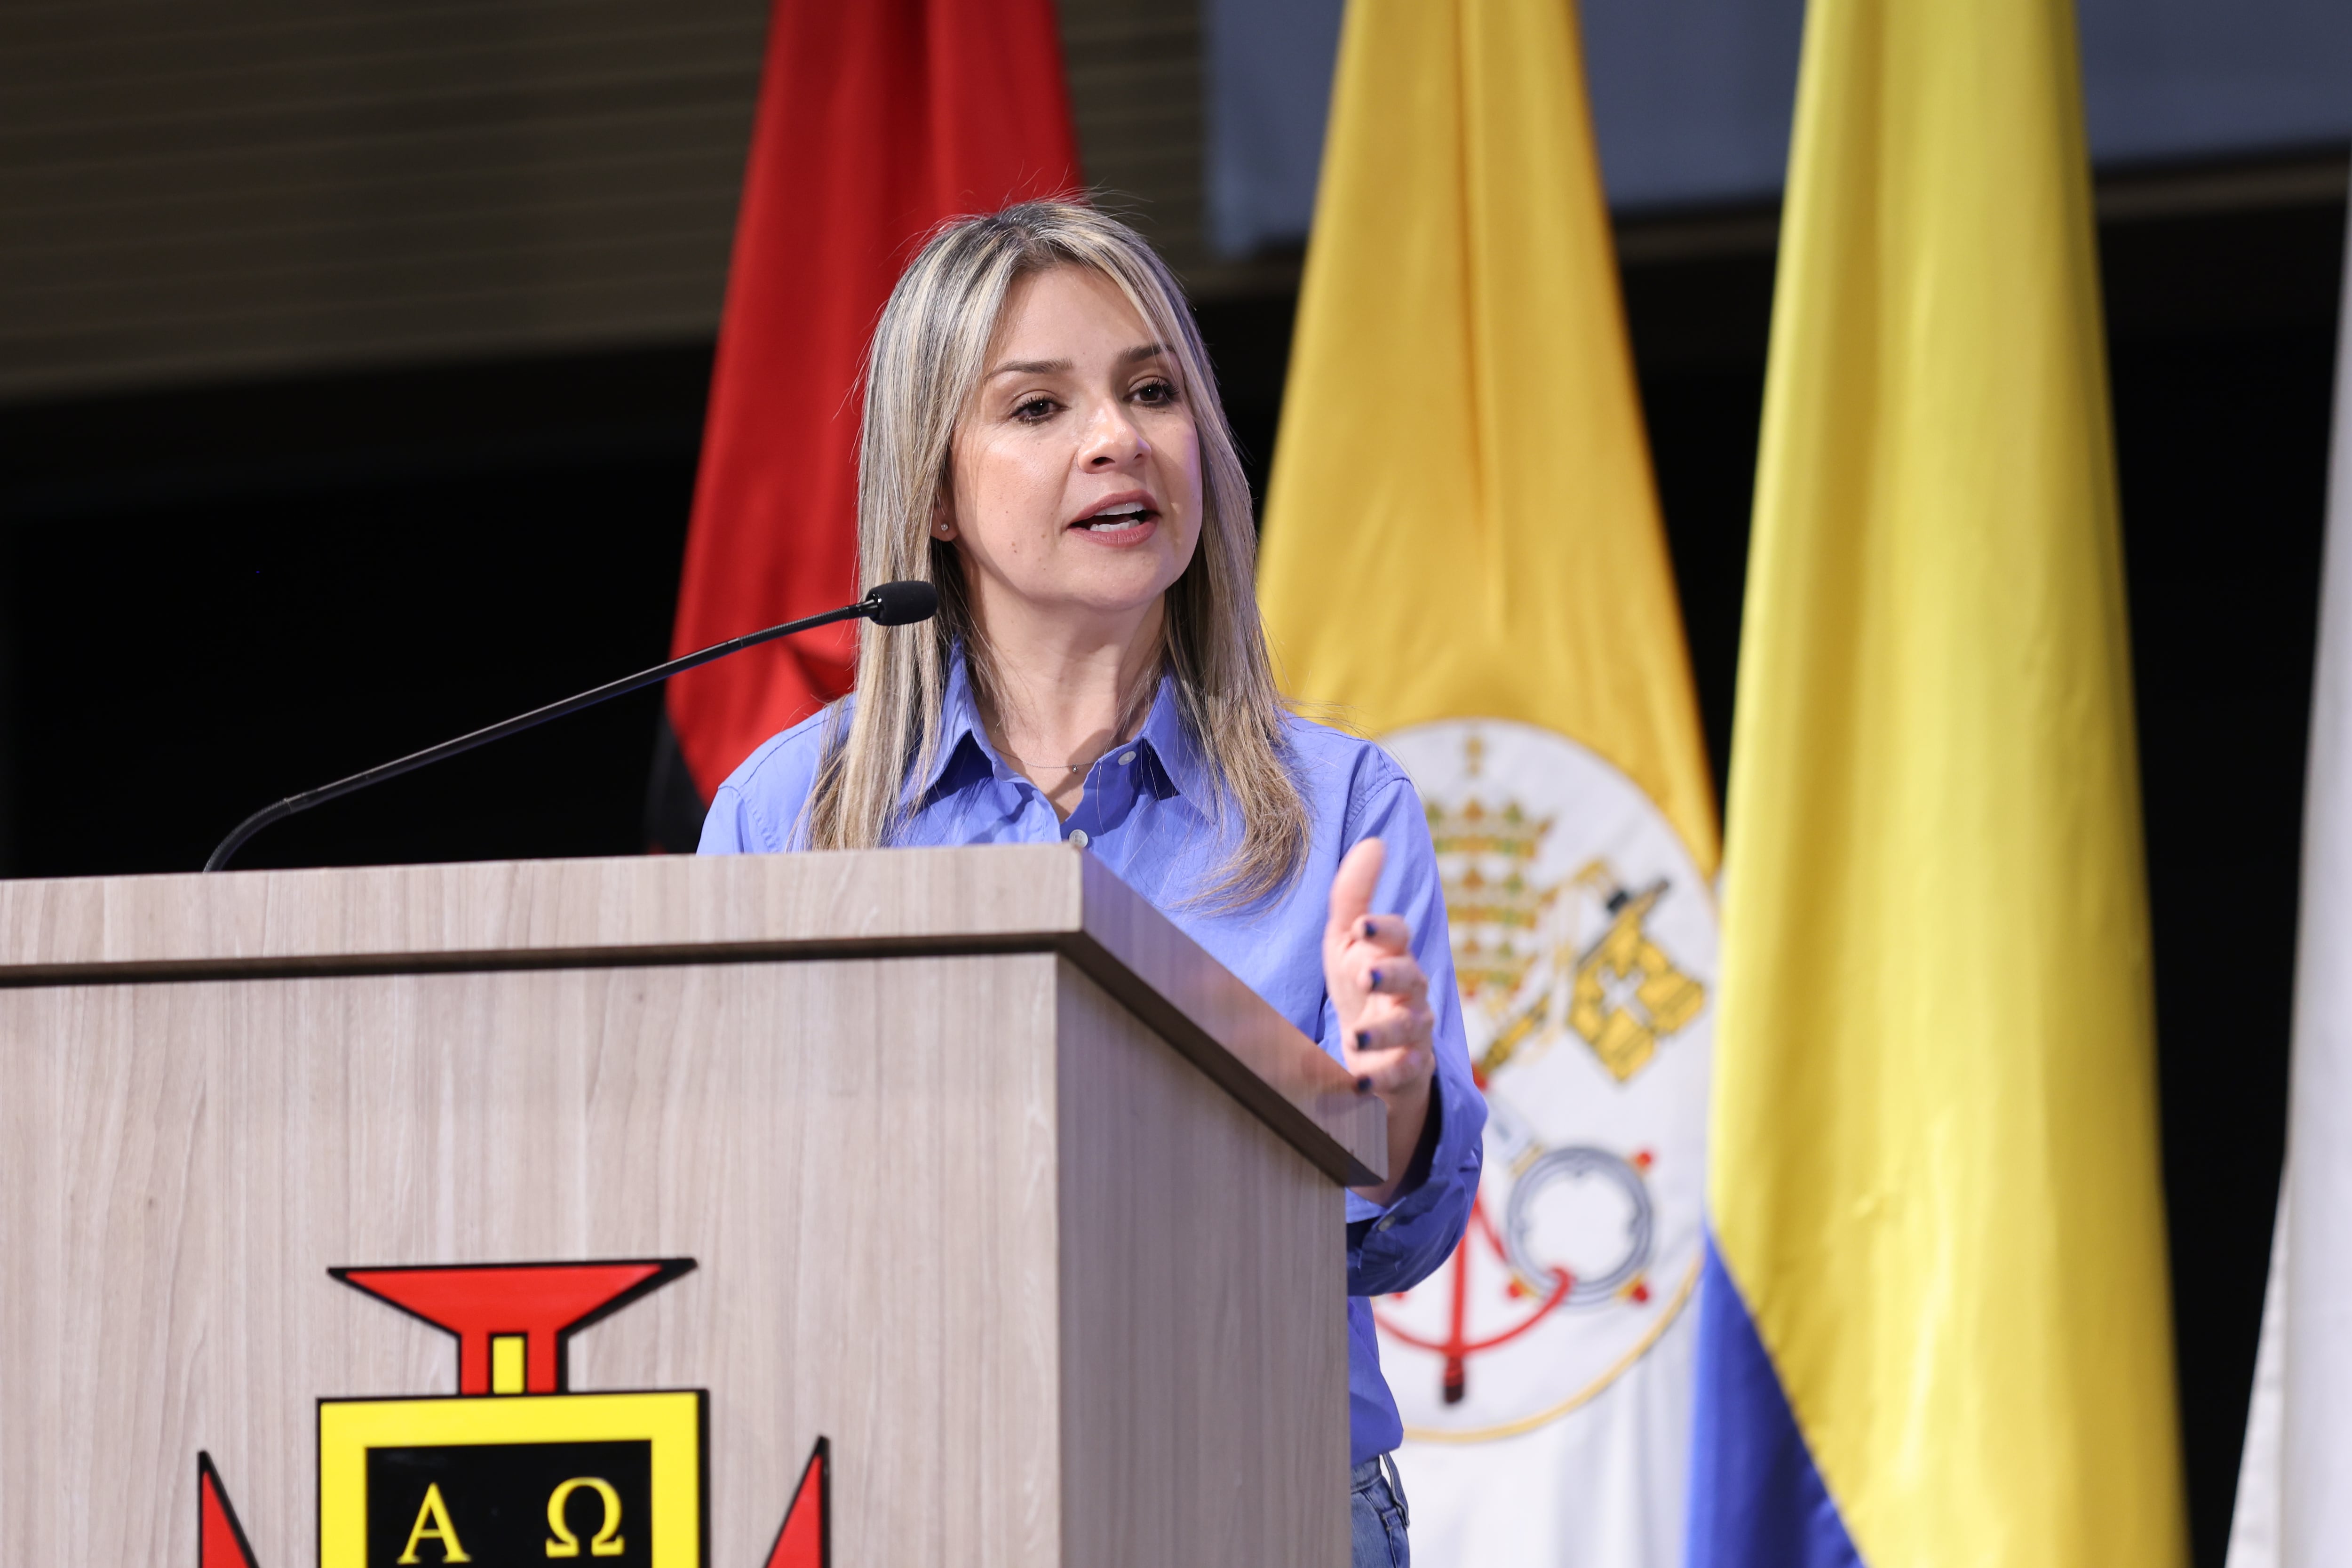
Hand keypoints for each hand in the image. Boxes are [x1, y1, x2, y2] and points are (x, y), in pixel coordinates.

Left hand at [1325, 839, 1435, 1199]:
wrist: (1374, 1051)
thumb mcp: (1347, 943)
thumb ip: (1354, 896)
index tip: (1363, 926)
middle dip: (1392, 975)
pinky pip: (1403, 1072)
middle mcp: (1410, 990)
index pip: (1398, 935)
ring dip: (1385, 1031)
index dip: (1385, 929)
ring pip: (1411, 1027)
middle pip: (1412, 977)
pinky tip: (1359, 1082)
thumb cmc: (1360, 986)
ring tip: (1356, 1039)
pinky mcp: (1408, 1069)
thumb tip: (1374, 842)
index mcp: (1393, 955)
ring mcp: (1413, 1031)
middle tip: (1366, 976)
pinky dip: (1384, 1076)